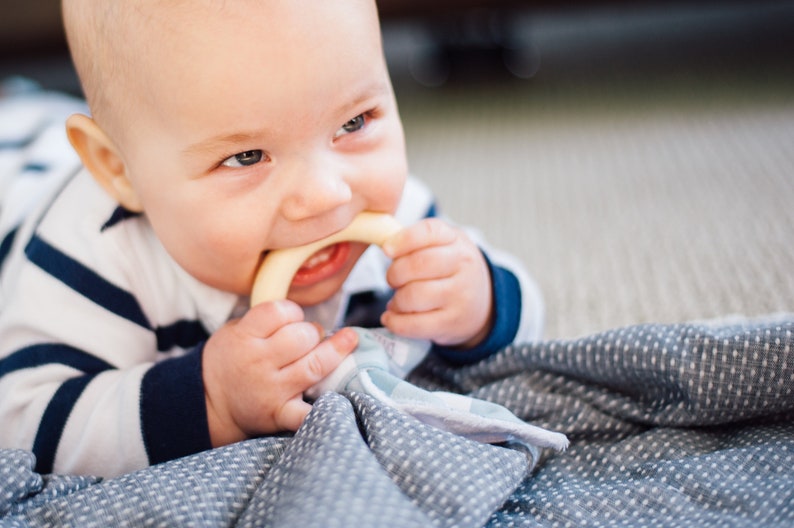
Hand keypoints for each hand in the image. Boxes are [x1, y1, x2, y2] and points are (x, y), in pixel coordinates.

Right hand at [202, 300, 357, 446]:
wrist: (209, 404)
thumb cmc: (229, 360)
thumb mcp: (234, 330)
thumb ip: (264, 320)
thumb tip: (303, 313)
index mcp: (244, 337)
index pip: (280, 312)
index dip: (293, 311)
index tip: (294, 317)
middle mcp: (258, 363)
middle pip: (303, 336)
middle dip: (314, 332)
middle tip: (311, 336)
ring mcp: (271, 390)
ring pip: (315, 365)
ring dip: (335, 351)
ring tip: (347, 340)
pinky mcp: (279, 414)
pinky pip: (305, 413)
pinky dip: (323, 409)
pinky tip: (340, 397)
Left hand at [381, 218, 492, 347]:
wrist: (482, 302)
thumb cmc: (450, 269)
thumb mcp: (442, 245)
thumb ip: (414, 241)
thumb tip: (383, 247)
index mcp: (455, 239)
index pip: (428, 232)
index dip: (403, 240)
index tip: (387, 249)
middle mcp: (462, 264)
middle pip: (418, 264)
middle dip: (395, 273)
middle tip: (393, 280)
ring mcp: (460, 295)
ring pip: (414, 295)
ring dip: (396, 300)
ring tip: (397, 301)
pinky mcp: (452, 322)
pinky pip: (415, 324)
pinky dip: (396, 323)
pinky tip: (392, 318)